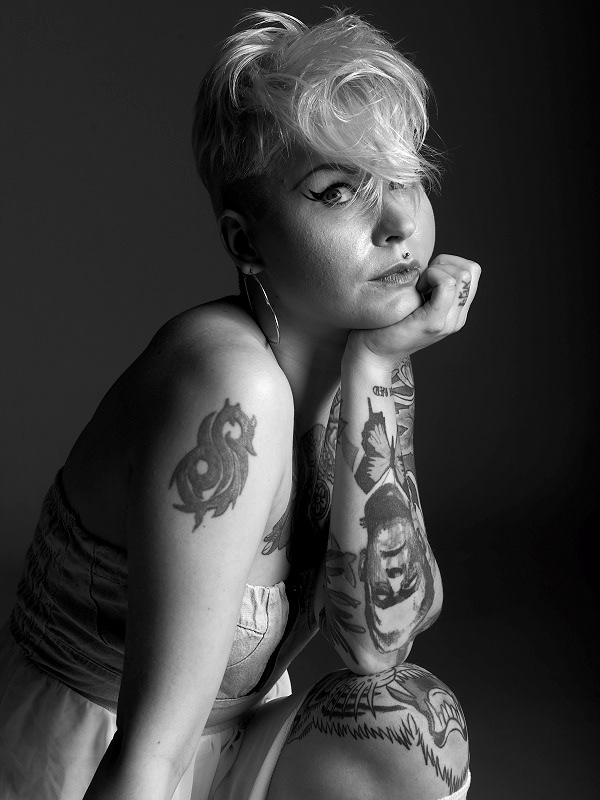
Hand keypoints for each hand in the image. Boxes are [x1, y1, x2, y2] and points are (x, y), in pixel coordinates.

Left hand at [345, 254, 480, 368]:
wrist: (371, 353)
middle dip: (444, 264)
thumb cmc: (385, 322)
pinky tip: (416, 290)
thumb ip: (429, 286)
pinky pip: (447, 285)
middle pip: (471, 270)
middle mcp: (457, 318)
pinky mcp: (434, 323)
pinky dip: (432, 277)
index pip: (472, 272)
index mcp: (455, 312)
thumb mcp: (413, 300)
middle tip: (421, 282)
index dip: (448, 264)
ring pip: (462, 275)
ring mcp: (448, 322)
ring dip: (437, 271)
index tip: (425, 278)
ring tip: (418, 288)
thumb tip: (429, 262)